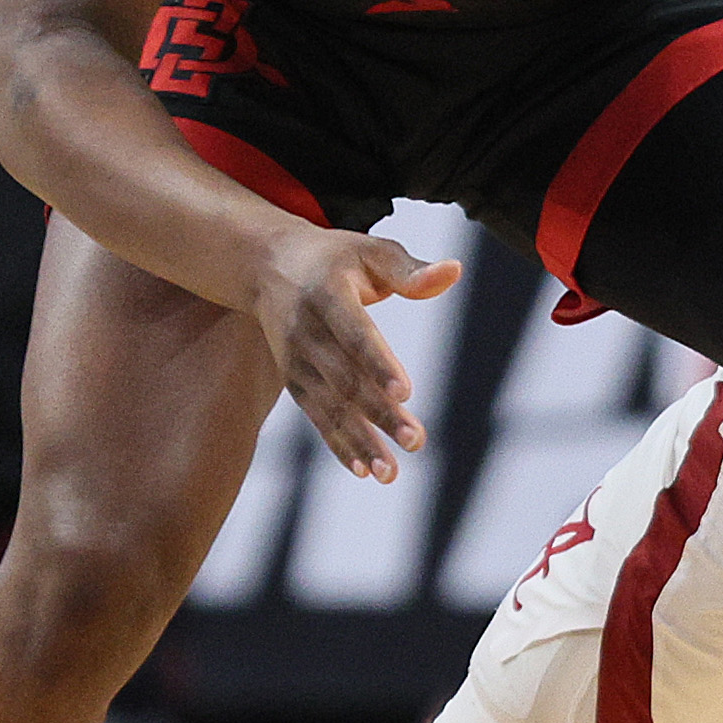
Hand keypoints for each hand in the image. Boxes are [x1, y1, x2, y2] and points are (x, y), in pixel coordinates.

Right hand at [250, 224, 464, 481]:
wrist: (268, 265)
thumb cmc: (335, 257)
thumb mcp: (371, 250)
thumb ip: (410, 270)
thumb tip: (454, 271)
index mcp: (327, 293)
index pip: (355, 333)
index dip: (378, 363)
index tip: (405, 393)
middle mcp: (306, 330)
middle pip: (346, 378)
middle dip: (379, 414)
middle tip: (414, 441)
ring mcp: (296, 359)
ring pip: (330, 406)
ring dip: (360, 440)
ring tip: (390, 472)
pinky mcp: (294, 380)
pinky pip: (317, 416)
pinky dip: (338, 444)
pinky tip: (363, 470)